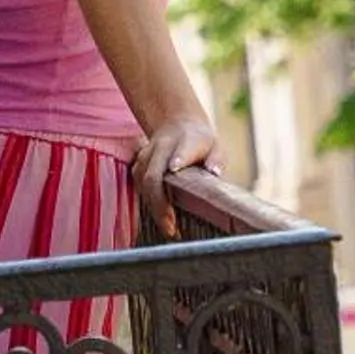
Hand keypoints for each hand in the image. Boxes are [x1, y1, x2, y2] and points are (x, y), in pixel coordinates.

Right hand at [135, 112, 222, 235]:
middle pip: (154, 174)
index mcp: (186, 140)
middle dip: (160, 202)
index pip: (181, 150)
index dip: (178, 158)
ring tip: (169, 229)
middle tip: (172, 227)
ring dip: (153, 207)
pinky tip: (161, 218)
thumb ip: (216, 159)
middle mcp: (163, 146)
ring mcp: (147, 154)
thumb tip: (214, 172)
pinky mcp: (138, 163)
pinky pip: (138, 184)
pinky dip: (148, 202)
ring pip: (142, 182)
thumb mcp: (215, 146)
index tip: (175, 167)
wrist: (178, 123)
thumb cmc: (201, 142)